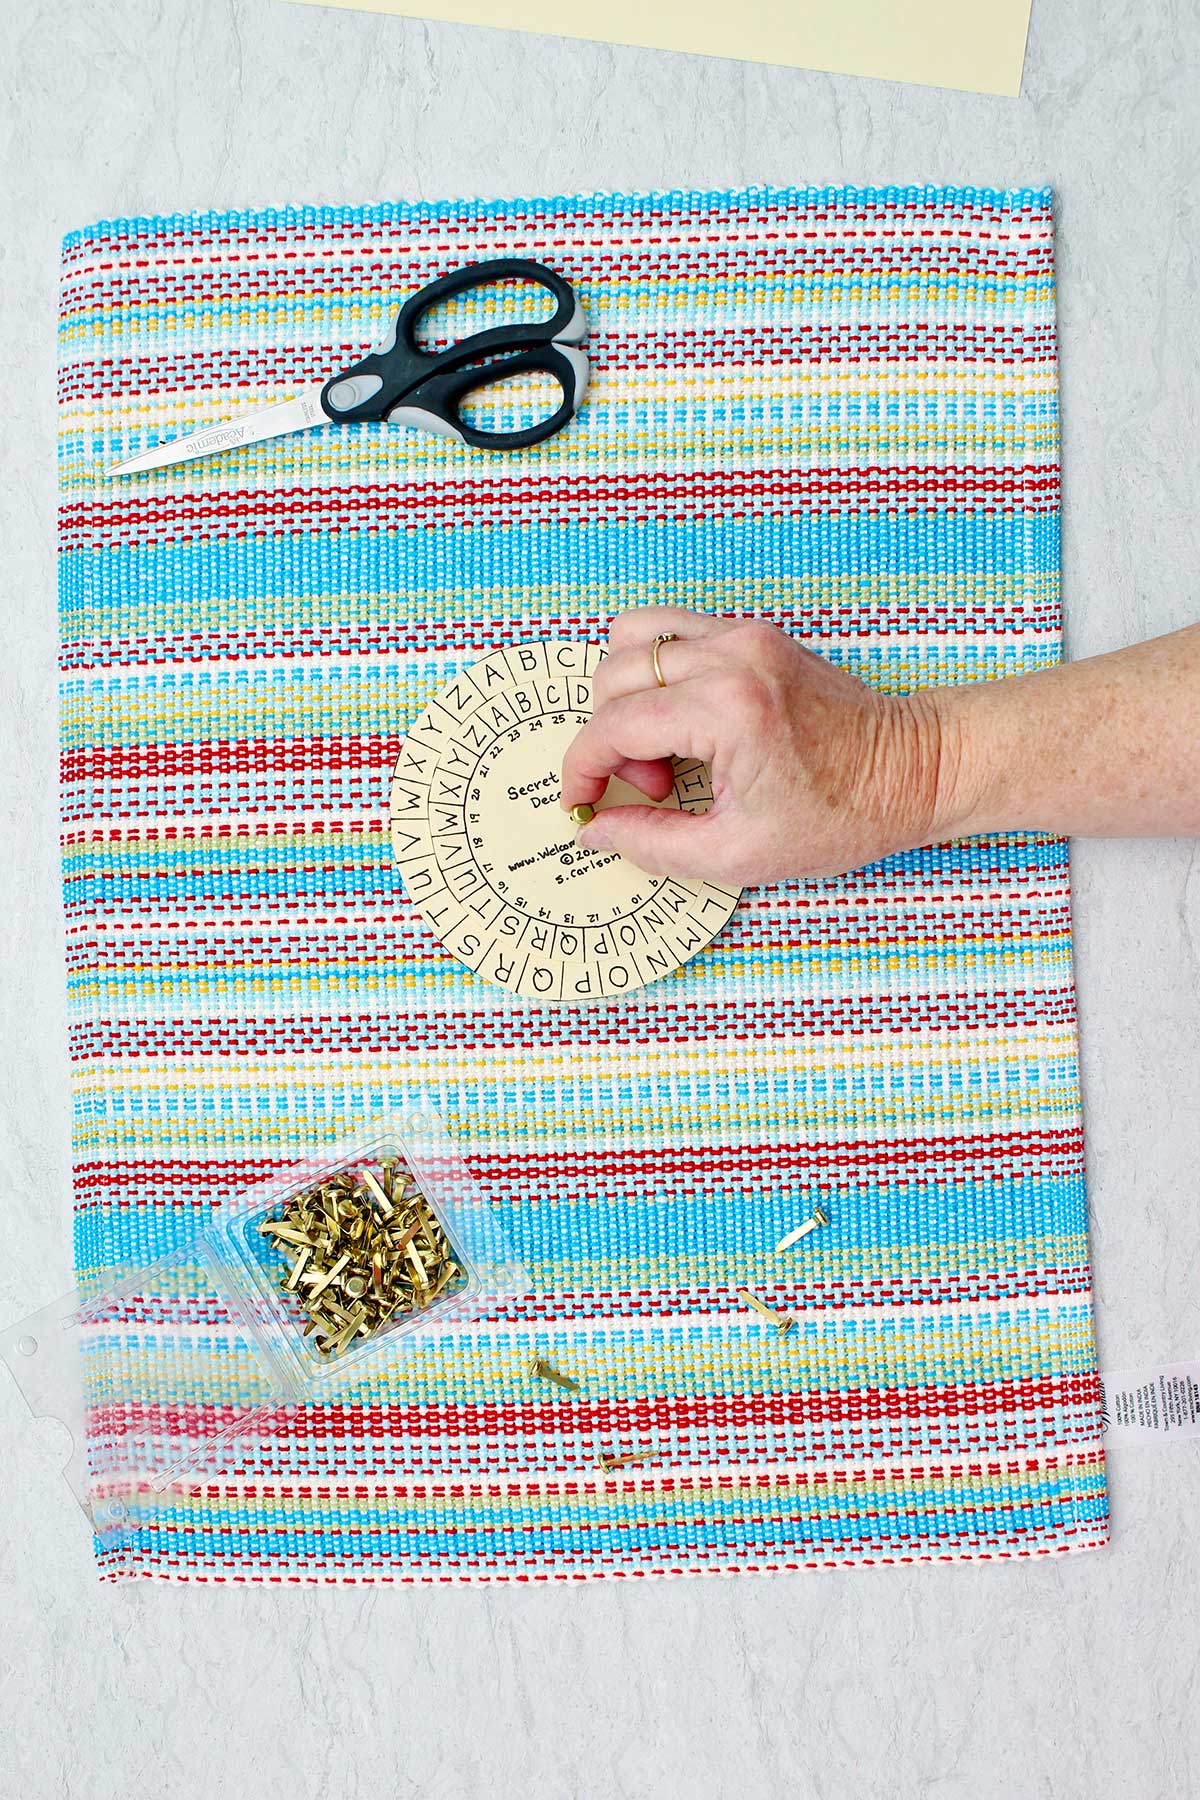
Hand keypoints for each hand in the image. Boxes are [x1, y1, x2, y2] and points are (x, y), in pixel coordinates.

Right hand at [560, 607, 943, 885]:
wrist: (915, 769)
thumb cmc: (845, 814)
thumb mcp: (739, 852)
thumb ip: (653, 843)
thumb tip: (596, 831)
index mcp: (729, 709)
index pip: (614, 724)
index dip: (583, 770)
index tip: (582, 803)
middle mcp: (732, 656)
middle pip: (615, 676)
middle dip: (611, 739)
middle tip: (653, 787)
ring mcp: (744, 636)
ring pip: (635, 640)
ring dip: (628, 697)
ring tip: (665, 750)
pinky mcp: (755, 634)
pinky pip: (674, 633)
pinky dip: (658, 675)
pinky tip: (686, 723)